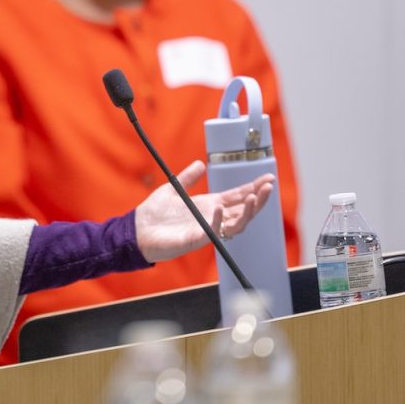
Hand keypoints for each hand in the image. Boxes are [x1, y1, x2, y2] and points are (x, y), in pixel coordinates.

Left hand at [134, 161, 273, 262]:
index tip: (268, 178)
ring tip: (253, 196)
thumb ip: (188, 178)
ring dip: (246, 211)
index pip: (237, 196)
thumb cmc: (154, 213)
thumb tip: (201, 164)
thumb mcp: (174, 189)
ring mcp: (206, 230)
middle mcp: (212, 218)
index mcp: (209, 205)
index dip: (253, 188)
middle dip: (258, 199)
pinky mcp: (195, 239)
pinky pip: (212, 232)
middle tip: (268, 186)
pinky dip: (218, 220)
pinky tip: (221, 207)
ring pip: (235, 224)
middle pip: (242, 210)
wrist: (136, 230)